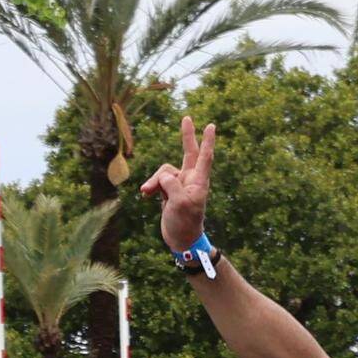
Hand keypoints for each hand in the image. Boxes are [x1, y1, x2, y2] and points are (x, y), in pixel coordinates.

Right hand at [141, 121, 219, 251]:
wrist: (180, 240)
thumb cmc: (185, 223)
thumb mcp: (179, 203)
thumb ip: (172, 184)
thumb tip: (164, 175)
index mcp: (198, 182)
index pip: (204, 157)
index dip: (207, 141)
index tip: (211, 126)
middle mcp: (190, 180)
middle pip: (188, 152)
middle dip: (187, 136)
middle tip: (187, 118)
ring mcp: (179, 184)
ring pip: (164, 171)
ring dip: (154, 180)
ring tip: (147, 193)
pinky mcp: (168, 191)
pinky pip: (157, 181)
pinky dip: (150, 186)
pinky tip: (145, 195)